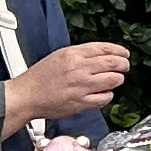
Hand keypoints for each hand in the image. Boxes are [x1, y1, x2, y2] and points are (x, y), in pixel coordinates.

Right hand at [3, 42, 130, 125]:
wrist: (26, 96)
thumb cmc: (40, 78)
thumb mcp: (59, 56)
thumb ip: (81, 54)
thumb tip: (102, 54)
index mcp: (73, 54)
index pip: (104, 48)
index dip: (119, 51)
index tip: (124, 54)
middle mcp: (79, 69)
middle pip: (113, 63)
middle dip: (123, 64)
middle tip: (124, 67)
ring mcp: (81, 86)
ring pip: (113, 80)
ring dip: (117, 79)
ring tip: (114, 80)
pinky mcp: (81, 102)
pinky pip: (105, 98)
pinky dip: (107, 95)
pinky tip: (102, 93)